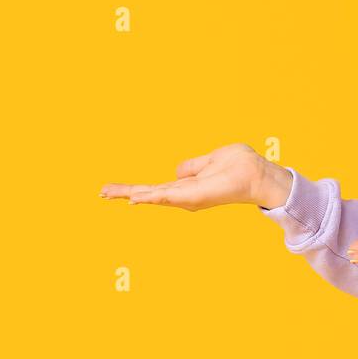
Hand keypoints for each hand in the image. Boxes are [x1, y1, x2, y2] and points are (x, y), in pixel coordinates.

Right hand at [98, 143, 292, 211]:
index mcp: (187, 186)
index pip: (156, 188)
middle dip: (124, 192)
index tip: (113, 190)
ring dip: (129, 193)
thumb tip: (177, 169)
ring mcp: (187, 197)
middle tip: (100, 192)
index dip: (136, 189)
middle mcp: (184, 194)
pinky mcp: (192, 197)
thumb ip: (193, 166)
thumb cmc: (240, 166)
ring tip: (107, 193)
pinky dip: (149, 198)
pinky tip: (132, 198)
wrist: (257, 175)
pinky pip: (166, 196)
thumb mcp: (211, 159)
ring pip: (152, 196)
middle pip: (148, 194)